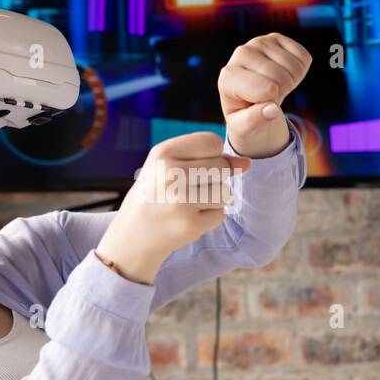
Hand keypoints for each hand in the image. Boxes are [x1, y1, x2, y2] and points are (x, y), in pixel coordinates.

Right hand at [95, 132, 251, 283]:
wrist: (133, 237)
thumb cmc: (155, 194)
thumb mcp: (170, 166)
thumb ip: (208, 157)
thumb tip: (247, 163)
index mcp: (163, 153)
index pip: (212, 142)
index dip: (211, 155)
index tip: (192, 168)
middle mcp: (170, 174)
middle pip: (222, 167)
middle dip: (213, 179)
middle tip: (185, 191)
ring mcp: (181, 200)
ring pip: (225, 191)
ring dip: (213, 200)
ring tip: (187, 205)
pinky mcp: (190, 224)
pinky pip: (221, 214)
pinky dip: (209, 218)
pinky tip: (188, 219)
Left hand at [218, 33, 310, 157]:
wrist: (249, 99)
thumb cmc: (244, 116)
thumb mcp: (244, 127)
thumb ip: (254, 121)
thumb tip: (272, 110)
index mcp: (228, 77)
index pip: (267, 90)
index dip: (271, 105)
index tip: (258, 106)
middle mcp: (241, 53)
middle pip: (282, 78)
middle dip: (281, 94)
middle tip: (267, 97)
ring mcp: (259, 42)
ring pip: (295, 68)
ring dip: (291, 83)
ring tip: (274, 86)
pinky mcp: (275, 37)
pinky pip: (304, 58)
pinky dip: (300, 72)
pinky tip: (283, 74)